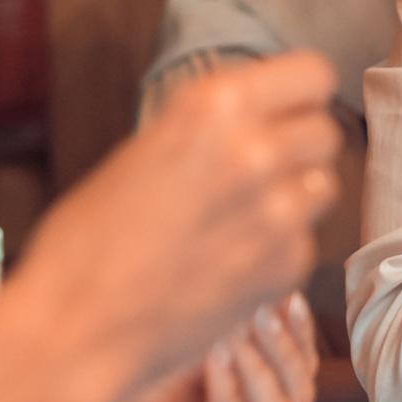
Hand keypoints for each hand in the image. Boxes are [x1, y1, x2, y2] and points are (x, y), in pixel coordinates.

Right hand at [0, 51, 339, 401]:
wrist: (75, 327)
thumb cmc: (88, 243)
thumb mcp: (142, 153)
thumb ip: (207, 130)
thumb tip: (252, 120)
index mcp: (213, 107)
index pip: (312, 74)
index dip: (301, 95)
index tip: (290, 109)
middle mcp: (254, 150)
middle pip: (325, 130)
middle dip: (298, 147)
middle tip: (260, 171)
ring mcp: (278, 211)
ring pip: (324, 184)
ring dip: (295, 196)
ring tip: (242, 217)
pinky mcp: (286, 265)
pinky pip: (306, 240)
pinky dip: (278, 249)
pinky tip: (230, 261)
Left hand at [46, 293, 321, 401]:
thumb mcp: (178, 357)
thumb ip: (219, 331)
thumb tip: (255, 279)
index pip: (299, 375)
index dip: (299, 333)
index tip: (287, 293)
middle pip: (300, 395)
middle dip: (283, 346)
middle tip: (261, 307)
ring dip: (259, 365)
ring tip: (236, 325)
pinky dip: (226, 392)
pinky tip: (214, 356)